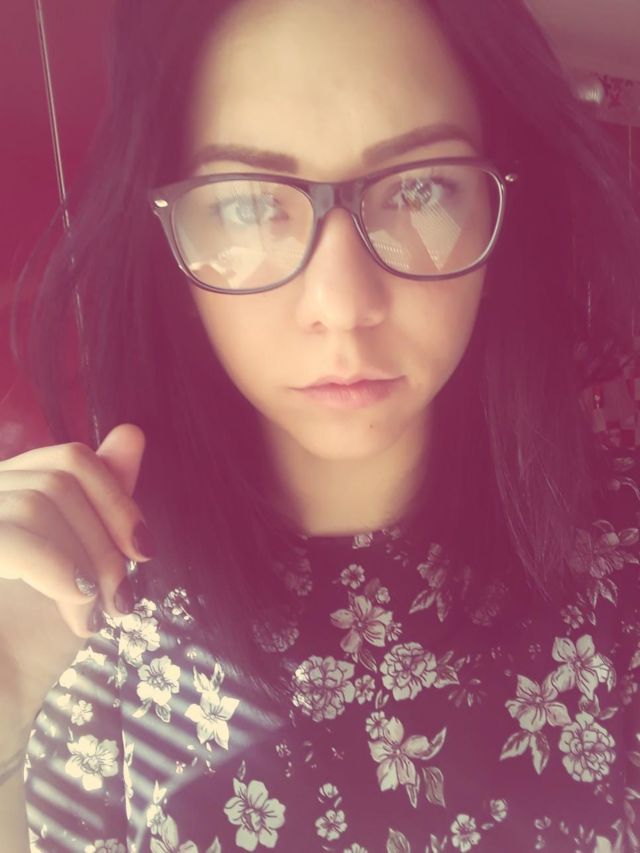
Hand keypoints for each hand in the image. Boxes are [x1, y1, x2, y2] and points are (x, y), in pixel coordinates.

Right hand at [0, 423, 152, 756]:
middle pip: (61, 477)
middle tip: (119, 599)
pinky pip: (12, 535)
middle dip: (107, 540)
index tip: (144, 552)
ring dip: (86, 564)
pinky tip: (76, 603)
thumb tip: (132, 432)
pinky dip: (58, 568)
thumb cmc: (37, 640)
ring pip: (39, 501)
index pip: (70, 458)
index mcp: (7, 491)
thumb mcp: (86, 563)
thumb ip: (104, 501)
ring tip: (92, 616)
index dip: (118, 499)